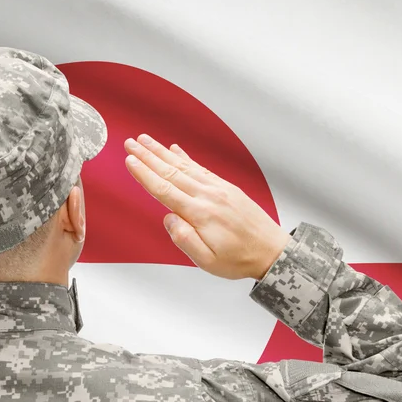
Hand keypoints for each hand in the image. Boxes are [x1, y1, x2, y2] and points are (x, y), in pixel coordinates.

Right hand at [124, 135, 291, 280]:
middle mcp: (208, 196)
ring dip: (163, 152)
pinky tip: (176, 150)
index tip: (130, 161)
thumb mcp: (207, 261)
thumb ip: (184, 239)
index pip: (165, 190)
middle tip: (131, 143)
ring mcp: (219, 189)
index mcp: (200, 214)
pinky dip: (186, 158)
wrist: (272, 251)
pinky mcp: (227, 188)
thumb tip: (168, 218)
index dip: (145, 174)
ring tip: (146, 141)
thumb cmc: (239, 259)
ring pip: (184, 166)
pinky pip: (201, 168)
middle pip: (171, 172)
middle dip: (148, 156)